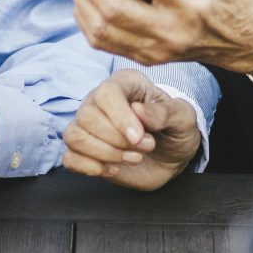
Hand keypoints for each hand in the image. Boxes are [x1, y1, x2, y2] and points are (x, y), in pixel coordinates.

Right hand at [61, 68, 200, 191]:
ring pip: (74, 136)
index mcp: (125, 84)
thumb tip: (138, 110)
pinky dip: (89, 167)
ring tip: (133, 158)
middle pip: (86, 116)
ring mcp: (89, 126)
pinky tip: (113, 169)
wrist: (172, 155)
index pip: (106, 92)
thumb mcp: (183, 118)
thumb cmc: (176, 129)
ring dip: (104, 154)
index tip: (139, 137)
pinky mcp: (85, 151)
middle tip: (146, 146)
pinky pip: (69, 158)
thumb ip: (165, 113)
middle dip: (117, 139)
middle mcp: (100, 101)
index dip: (119, 117)